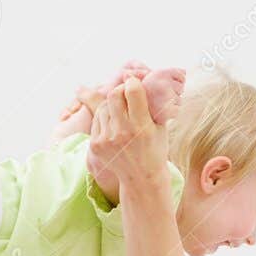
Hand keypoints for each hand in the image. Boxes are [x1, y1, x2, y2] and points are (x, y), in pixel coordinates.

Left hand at [85, 76, 168, 192]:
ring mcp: (107, 140)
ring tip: (121, 113)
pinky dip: (105, 118)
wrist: (142, 179)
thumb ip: (152, 103)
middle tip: (126, 93)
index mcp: (142, 127)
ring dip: (112, 105)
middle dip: (121, 90)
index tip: (134, 84)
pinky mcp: (95, 145)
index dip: (133, 82)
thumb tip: (137, 76)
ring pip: (103, 106)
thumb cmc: (154, 148)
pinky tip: (114, 125)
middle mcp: (123, 133)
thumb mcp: (160, 126)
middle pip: (114, 95)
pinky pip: (97, 119)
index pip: (132, 91)